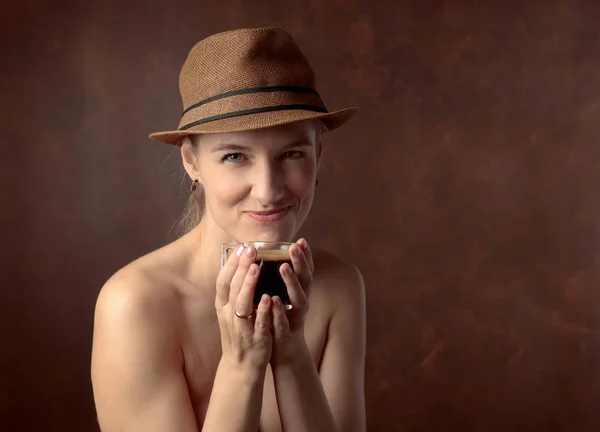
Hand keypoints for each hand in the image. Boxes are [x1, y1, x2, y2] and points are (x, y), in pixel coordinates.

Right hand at [215, 245, 272, 369]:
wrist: (241, 366)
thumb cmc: (239, 332)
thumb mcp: (230, 310)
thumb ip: (235, 290)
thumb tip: (240, 263)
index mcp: (223, 306)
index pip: (223, 281)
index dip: (230, 264)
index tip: (239, 247)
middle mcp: (229, 315)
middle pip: (233, 288)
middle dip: (241, 268)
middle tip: (250, 249)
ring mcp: (241, 327)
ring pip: (242, 304)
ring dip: (248, 285)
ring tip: (256, 268)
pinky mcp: (255, 338)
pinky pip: (258, 323)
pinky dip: (261, 311)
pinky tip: (268, 298)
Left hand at [271, 238, 313, 364]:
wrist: (285, 352)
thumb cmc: (282, 319)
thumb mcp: (285, 297)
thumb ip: (284, 281)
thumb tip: (277, 257)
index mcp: (300, 293)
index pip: (306, 271)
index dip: (306, 256)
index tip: (301, 240)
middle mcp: (302, 302)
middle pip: (305, 280)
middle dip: (300, 262)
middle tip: (294, 247)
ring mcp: (296, 318)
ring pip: (298, 298)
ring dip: (291, 282)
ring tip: (284, 267)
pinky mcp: (287, 332)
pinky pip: (283, 320)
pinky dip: (278, 310)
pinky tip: (272, 299)